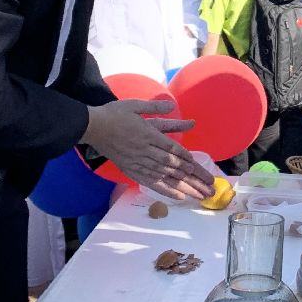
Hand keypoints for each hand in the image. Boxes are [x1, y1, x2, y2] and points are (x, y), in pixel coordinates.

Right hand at [82, 99, 211, 200]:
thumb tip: (173, 105)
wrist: (92, 127)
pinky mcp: (131, 170)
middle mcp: (145, 150)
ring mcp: (138, 162)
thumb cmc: (115, 114)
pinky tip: (179, 197)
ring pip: (165, 176)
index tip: (200, 168)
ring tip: (199, 195)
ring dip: (184, 186)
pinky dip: (166, 190)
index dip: (186, 159)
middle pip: (172, 166)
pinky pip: (151, 182)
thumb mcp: (135, 105)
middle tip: (209, 187)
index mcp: (148, 133)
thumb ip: (155, 106)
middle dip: (193, 177)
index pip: (172, 149)